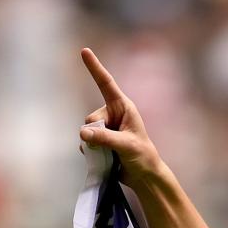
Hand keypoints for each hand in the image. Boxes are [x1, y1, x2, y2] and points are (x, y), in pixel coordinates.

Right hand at [78, 48, 161, 186]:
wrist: (144, 177)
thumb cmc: (142, 156)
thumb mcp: (126, 145)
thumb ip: (104, 138)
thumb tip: (83, 134)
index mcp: (122, 107)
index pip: (106, 84)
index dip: (95, 68)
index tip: (84, 51)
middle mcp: (112, 114)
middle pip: (91, 118)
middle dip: (96, 133)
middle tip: (112, 146)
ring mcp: (105, 128)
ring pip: (86, 132)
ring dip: (94, 145)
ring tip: (112, 154)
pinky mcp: (100, 142)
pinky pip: (86, 143)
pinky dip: (91, 152)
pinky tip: (104, 159)